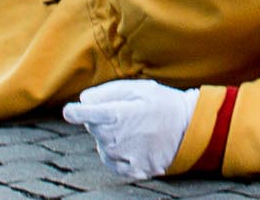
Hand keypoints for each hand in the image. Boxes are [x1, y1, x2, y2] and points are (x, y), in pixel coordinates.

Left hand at [63, 80, 196, 180]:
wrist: (190, 128)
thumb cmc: (163, 103)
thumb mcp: (139, 88)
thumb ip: (108, 93)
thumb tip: (84, 100)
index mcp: (119, 114)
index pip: (87, 114)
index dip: (75, 112)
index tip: (69, 111)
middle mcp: (118, 138)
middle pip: (95, 129)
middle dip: (102, 120)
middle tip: (125, 112)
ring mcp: (126, 156)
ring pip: (103, 147)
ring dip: (110, 138)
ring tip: (133, 129)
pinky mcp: (134, 170)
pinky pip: (114, 164)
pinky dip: (117, 155)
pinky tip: (131, 145)